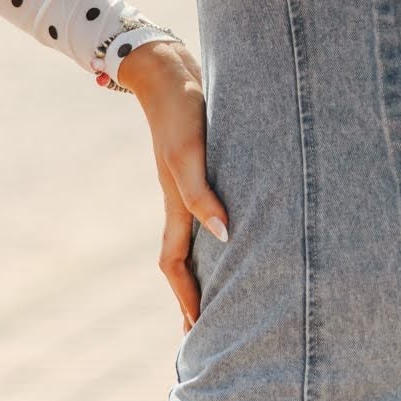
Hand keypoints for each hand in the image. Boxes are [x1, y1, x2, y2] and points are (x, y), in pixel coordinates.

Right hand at [119, 40, 228, 333]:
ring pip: (195, 238)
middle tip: (207, 329)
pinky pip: (206, 213)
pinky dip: (215, 234)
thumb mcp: (190, 152)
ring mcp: (190, 185)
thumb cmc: (182, 109)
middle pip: (183, 260)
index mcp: (177, 204)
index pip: (175, 264)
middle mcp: (182, 200)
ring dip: (205, 268)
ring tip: (224, 293)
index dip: (186, 298)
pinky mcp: (203, 167)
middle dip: (192, 295)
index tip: (195, 332)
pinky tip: (232, 235)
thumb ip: (203, 193)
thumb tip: (225, 236)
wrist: (169, 69)